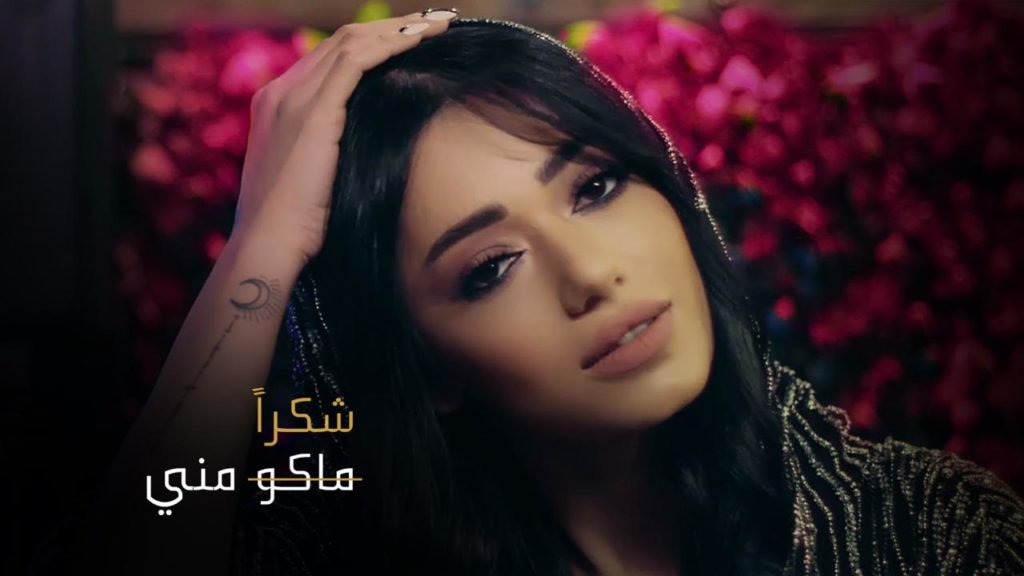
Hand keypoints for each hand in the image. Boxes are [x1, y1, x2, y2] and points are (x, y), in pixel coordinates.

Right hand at [231, 9, 457, 264]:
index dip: (372, 44)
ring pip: (351, 43)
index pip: (329, 58)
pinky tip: (419, 40)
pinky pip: (356, 61)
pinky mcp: (312, 112)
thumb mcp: (311, 179)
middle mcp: (280, 92)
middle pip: (342, 41)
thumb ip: (330, 153)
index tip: (410, 41)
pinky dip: (390, 45)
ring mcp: (292, 98)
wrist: (267, 243)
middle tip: (433, 23)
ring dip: (399, 30)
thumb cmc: (294, 227)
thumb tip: (369, 151)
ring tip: (436, 26)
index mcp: (276, 105)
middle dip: (391, 28)